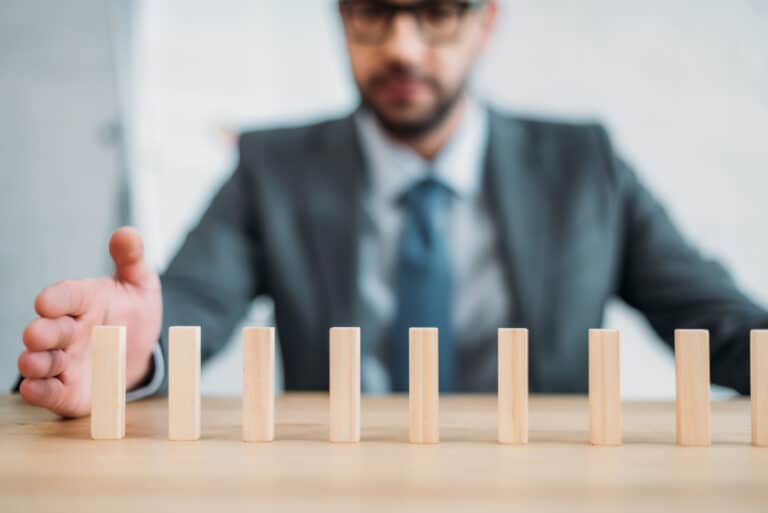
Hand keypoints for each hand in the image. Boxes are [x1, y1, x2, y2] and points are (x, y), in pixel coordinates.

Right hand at [17, 227, 162, 417]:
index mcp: (83, 301)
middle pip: (49, 329)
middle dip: (42, 332)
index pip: (66, 295)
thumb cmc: (133, 313)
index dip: (56, 298)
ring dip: (36, 363)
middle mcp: (68, 330)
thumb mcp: (140, 284)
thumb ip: (132, 259)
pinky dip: (42, 392)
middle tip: (36, 334)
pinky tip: (34, 389)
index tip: (46, 301)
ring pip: (44, 362)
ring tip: (32, 363)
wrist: (141, 351)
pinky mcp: (69, 390)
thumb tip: (127, 233)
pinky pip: (52, 392)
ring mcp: (66, 361)